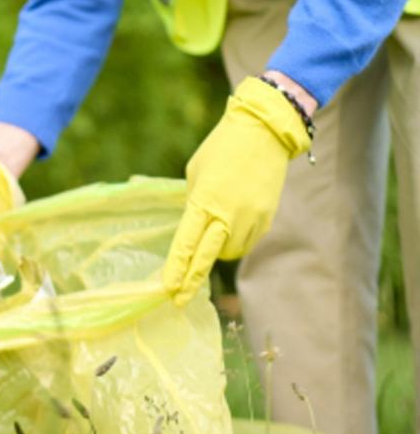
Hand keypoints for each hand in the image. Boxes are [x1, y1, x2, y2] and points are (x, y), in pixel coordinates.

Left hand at [161, 76, 311, 305]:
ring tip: (210, 239)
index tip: (167, 288)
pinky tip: (230, 230)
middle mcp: (228, 215)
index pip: (187, 243)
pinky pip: (247, 242)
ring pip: (228, 253)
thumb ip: (195, 202)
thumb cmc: (221, 149)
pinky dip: (235, 242)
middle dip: (190, 281)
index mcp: (204, 201)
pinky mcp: (266, 218)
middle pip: (206, 258)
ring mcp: (250, 219)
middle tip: (178, 301)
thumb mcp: (196, 174)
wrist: (263, 132)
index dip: (177, 268)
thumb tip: (196, 223)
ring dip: (216, 253)